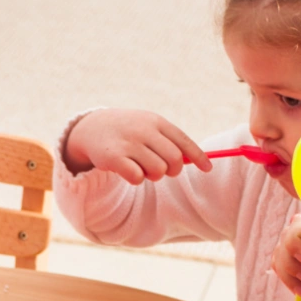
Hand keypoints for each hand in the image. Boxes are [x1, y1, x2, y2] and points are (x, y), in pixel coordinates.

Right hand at [63, 109, 210, 183]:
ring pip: (158, 171)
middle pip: (175, 160)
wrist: (92, 127)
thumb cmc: (129, 131)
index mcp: (156, 122)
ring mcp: (128, 143)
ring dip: (153, 175)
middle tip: (164, 171)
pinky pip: (138, 178)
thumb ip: (171, 142)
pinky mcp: (114, 157)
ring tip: (142, 167)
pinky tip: (128, 170)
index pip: (184, 141)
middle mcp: (144, 130)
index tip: (209, 168)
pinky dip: (136, 179)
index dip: (199, 157)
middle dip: (173, 170)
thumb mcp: (149, 128)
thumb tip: (196, 161)